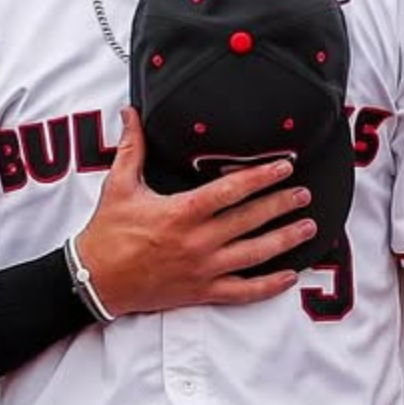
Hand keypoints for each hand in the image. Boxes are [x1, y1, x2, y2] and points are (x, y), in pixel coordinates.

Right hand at [76, 108, 315, 316]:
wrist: (95, 280)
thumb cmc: (107, 233)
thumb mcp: (118, 185)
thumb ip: (132, 148)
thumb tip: (131, 112)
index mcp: (182, 212)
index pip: (231, 190)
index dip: (261, 176)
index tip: (283, 166)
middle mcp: (198, 241)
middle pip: (250, 220)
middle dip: (281, 205)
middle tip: (304, 194)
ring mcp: (203, 269)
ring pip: (254, 254)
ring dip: (284, 240)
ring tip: (308, 227)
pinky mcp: (201, 291)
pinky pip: (242, 291)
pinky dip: (268, 286)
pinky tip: (288, 275)